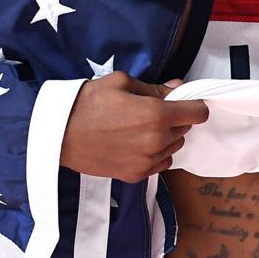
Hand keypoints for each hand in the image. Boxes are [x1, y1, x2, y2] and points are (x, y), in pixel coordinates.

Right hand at [59, 72, 208, 182]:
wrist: (60, 134)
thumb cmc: (88, 103)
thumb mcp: (122, 83)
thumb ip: (155, 88)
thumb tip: (178, 88)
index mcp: (156, 114)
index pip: (198, 113)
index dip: (194, 104)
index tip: (185, 102)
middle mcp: (156, 140)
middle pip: (185, 129)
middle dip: (176, 118)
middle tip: (152, 111)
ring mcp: (147, 160)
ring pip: (174, 146)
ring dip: (166, 137)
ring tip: (141, 128)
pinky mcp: (136, 174)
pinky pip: (161, 163)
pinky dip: (156, 153)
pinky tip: (137, 144)